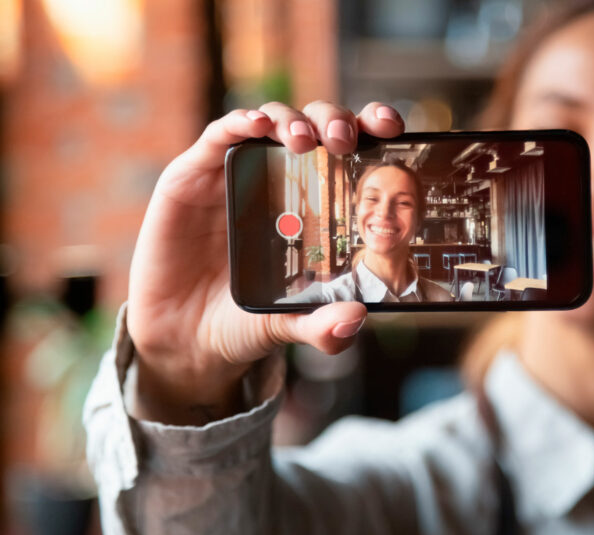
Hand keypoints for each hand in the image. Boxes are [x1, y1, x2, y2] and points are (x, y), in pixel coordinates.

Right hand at [127, 101, 404, 424]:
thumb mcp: (288, 325)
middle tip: (344, 140)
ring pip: (273, 121)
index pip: (350, 152)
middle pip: (316, 125)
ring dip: (293, 122)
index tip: (392, 127)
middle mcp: (280, 179)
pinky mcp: (193, 175)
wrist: (183, 337)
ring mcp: (238, 173)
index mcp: (315, 204)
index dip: (370, 129)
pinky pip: (219, 136)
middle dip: (336, 121)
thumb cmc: (243, 320)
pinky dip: (240, 123)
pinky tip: (257, 126)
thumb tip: (355, 318)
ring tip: (304, 141)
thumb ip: (321, 326)